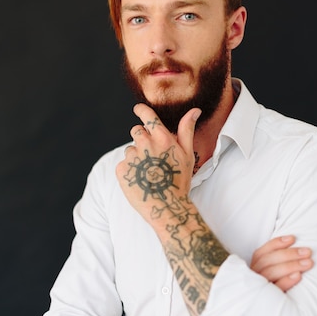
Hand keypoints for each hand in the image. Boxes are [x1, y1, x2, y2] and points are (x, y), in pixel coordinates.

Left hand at [115, 104, 200, 223]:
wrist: (167, 207)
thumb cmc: (179, 181)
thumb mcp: (187, 155)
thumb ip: (187, 130)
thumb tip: (194, 110)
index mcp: (162, 138)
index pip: (147, 116)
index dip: (141, 110)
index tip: (138, 109)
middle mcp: (145, 144)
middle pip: (136, 131)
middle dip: (142, 139)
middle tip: (152, 156)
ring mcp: (132, 157)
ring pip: (130, 149)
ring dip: (137, 156)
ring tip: (148, 172)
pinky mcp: (122, 170)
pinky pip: (124, 163)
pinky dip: (130, 169)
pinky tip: (141, 179)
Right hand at [251, 235, 312, 291]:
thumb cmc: (273, 293)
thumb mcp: (272, 276)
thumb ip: (276, 264)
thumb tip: (293, 245)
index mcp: (252, 270)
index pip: (260, 253)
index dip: (276, 244)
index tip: (292, 238)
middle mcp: (252, 279)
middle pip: (268, 261)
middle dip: (289, 254)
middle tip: (308, 252)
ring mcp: (257, 290)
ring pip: (271, 272)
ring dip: (291, 265)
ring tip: (308, 263)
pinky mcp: (265, 301)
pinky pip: (275, 288)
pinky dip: (286, 281)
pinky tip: (298, 276)